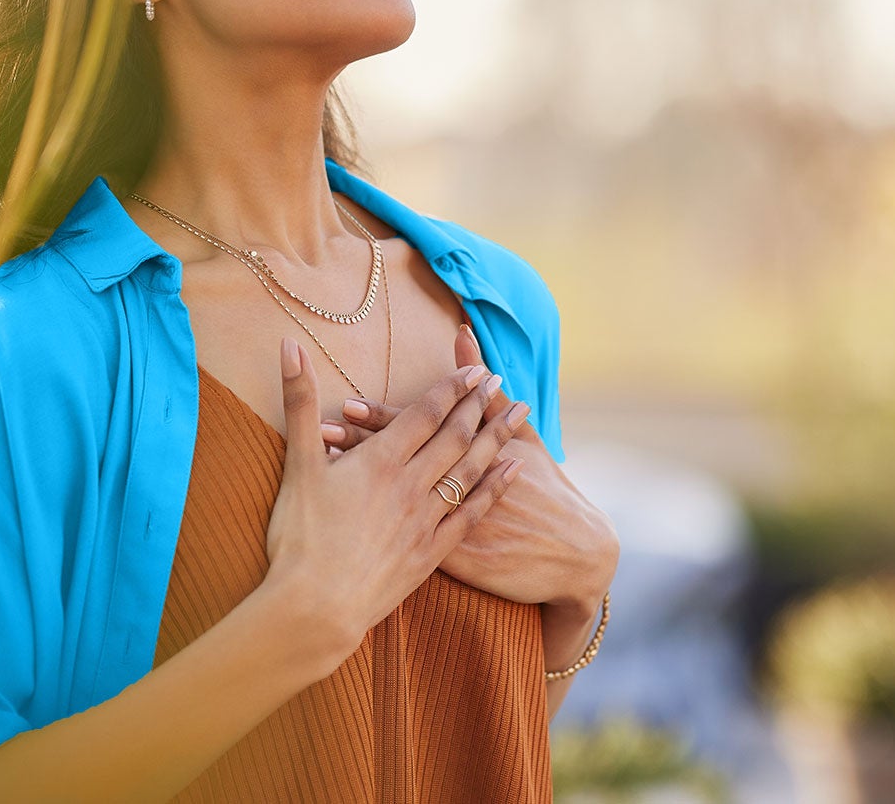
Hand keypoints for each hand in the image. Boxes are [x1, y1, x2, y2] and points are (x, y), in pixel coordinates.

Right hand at [262, 336, 525, 658]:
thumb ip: (299, 402)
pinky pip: (473, 512)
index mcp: (380, 460)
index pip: (424, 414)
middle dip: (478, 405)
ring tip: (519, 414)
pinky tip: (514, 471)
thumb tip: (289, 344)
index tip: (474, 370)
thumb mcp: (297, 464)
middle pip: (454, 437)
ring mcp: (426, 520)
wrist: (316, 608)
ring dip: (497, 438)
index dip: (451, 389)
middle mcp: (411, 485)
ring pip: (470, 470)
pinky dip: (495, 487)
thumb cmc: (299, 537)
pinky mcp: (432, 553)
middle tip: (500, 381)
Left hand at [320, 323, 618, 609]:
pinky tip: (342, 521)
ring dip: (357, 484)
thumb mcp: (522, 436)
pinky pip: (401, 542)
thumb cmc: (546, 488)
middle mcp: (454, 488)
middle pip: (399, 463)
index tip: (346, 403)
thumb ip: (485, 390)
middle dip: (359, 447)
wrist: (573, 554)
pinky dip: (373, 527)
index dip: (381, 418)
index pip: (417, 430)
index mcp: (470, 456)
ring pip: (391, 500)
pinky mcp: (449, 561)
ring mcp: (450, 526)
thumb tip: (462, 334)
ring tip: (324, 468)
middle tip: (321, 431)